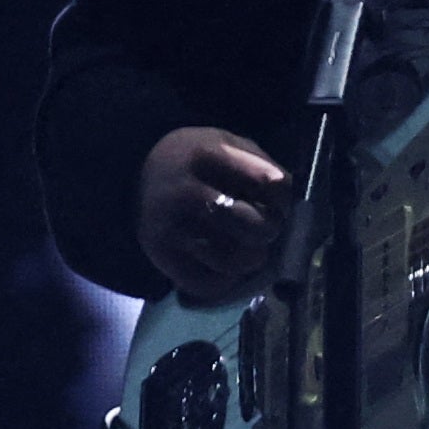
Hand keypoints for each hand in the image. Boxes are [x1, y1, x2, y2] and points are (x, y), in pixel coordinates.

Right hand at [139, 128, 290, 302]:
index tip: (278, 200)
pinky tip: (225, 263)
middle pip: (253, 225)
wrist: (140, 175)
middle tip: (264, 227)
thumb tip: (289, 202)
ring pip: (234, 260)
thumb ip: (261, 165)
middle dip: (269, 229)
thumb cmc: (199, 163)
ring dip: (252, 258)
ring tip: (248, 247)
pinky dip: (227, 279)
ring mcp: (170, 227)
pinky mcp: (160, 256)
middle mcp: (185, 192)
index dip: (283, 197)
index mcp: (207, 155)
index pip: (270, 181)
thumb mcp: (227, 144)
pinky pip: (209, 283)